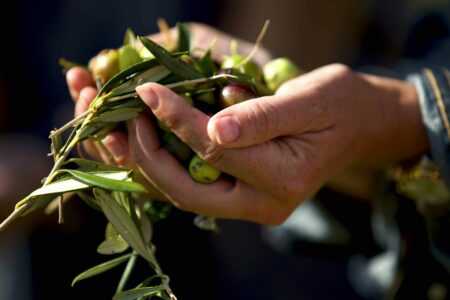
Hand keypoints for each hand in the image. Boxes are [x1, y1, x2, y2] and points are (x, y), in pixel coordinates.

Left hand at [128, 64, 428, 223]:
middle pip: (189, 191)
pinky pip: (194, 188)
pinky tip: (151, 141)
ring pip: (185, 195)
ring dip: (151, 164)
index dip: (178, 120)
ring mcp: (252, 206)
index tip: (149, 90)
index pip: (215, 152)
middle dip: (150, 155)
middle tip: (129, 118)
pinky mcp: (243, 197)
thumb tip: (214, 127)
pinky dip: (167, 165)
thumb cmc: (340, 105)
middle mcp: (265, 204)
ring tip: (129, 129)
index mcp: (285, 179)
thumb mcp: (308, 100)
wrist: (359, 125)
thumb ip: (263, 117)